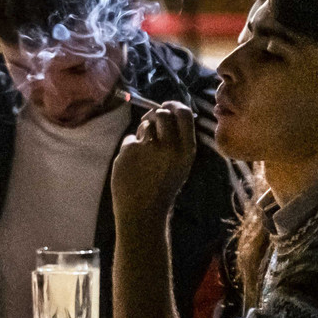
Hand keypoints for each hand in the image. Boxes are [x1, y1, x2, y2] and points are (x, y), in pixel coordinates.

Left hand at [111, 101, 196, 219]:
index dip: (173, 105)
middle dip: (154, 115)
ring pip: (144, 125)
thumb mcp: (180, 164)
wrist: (143, 211)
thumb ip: (177, 140)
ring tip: (143, 156)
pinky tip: (132, 167)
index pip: (184, 114)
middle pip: (162, 114)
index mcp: (187, 150)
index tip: (166, 106)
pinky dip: (129, 150)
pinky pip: (130, 140)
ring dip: (142, 134)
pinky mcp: (129, 150)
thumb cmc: (162, 187)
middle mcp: (170, 146)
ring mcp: (149, 147)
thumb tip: (166, 112)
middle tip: (149, 121)